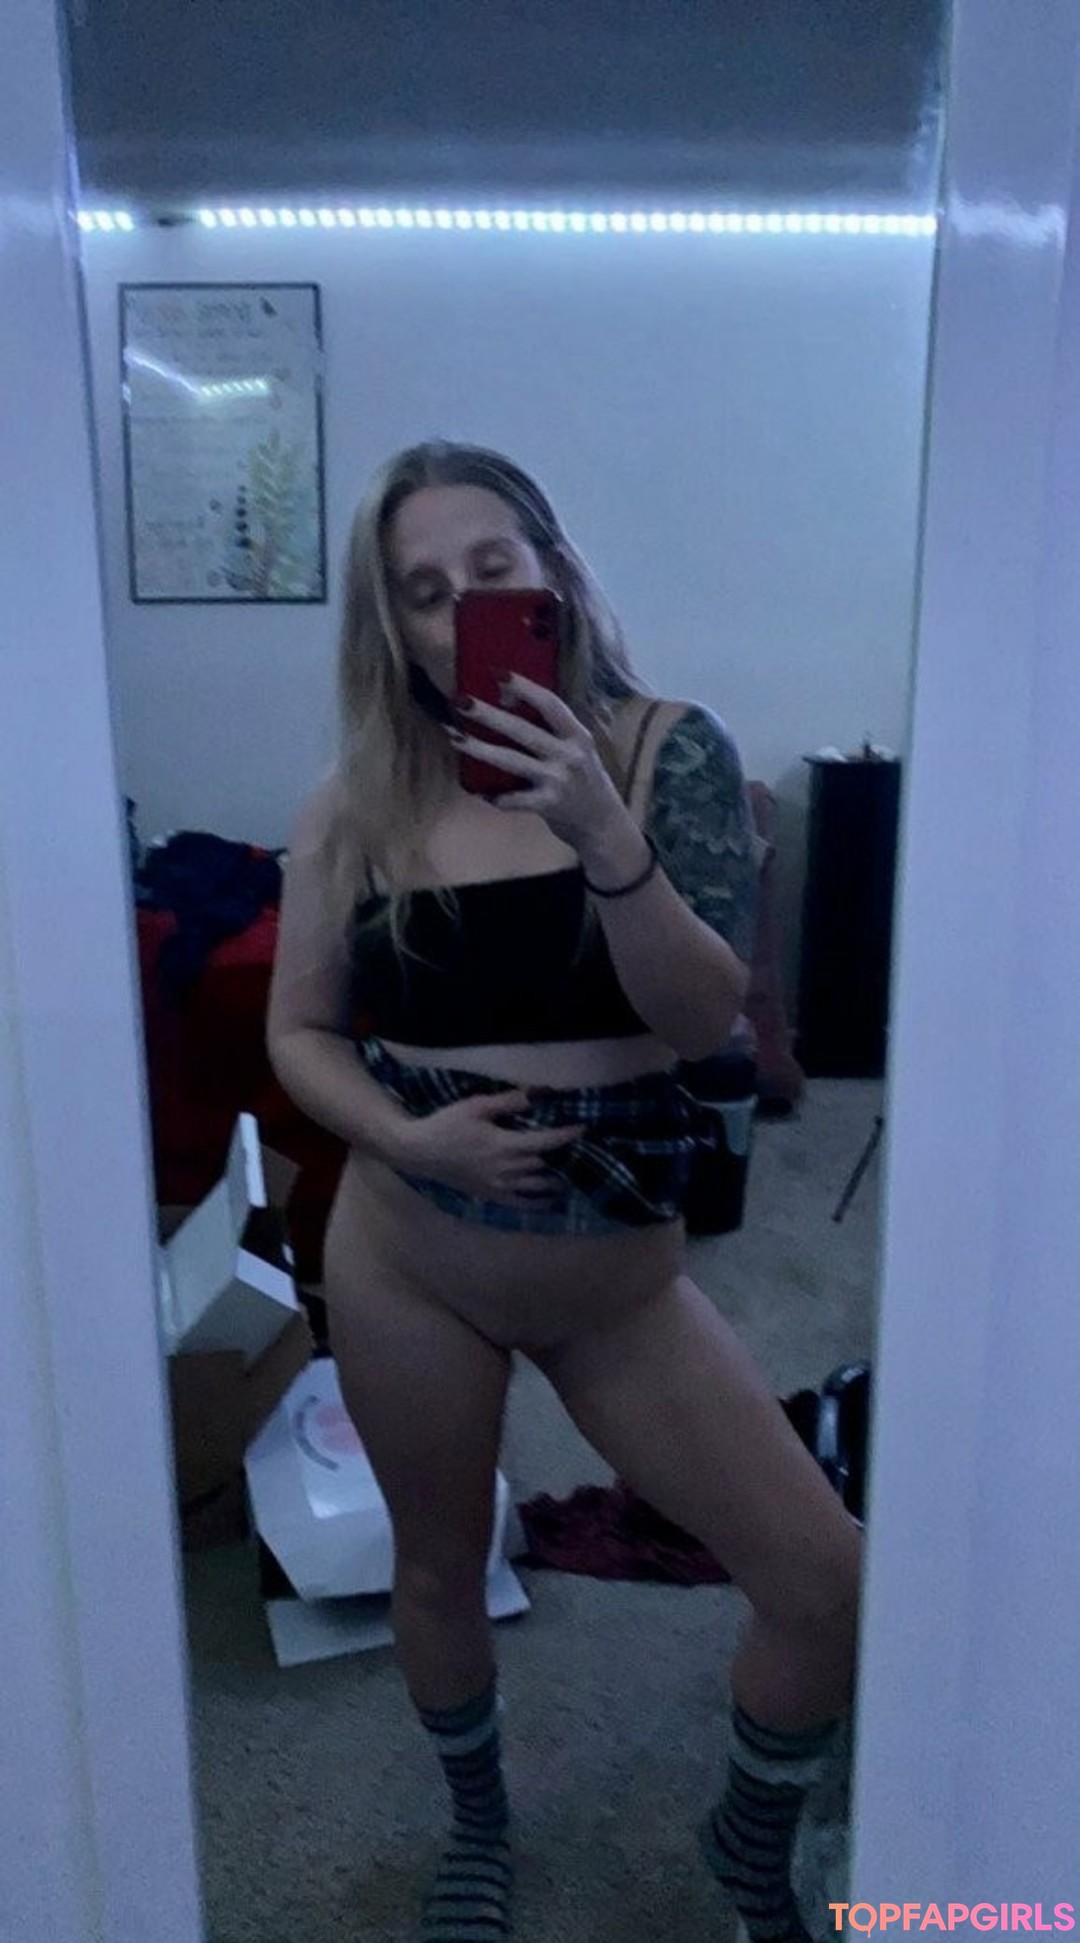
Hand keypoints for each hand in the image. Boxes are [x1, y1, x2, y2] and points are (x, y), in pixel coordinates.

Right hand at [389, 1088, 584, 1208]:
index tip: (583, 1128)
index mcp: (504, 1145)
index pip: (545, 1142)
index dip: (566, 1135)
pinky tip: (552, 1199)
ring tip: (570, 1170)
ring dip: (555, 1179)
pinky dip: (539, 1203)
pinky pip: (521, 1204)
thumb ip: (509, 1102)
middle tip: (579, 1147)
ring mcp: (499, 1185)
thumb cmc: (447, 1124)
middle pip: (544, 1164)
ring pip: (537, 1186)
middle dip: (562, 1155)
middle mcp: (506, 1169)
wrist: (420, 1152)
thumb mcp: (477, 1106)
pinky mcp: (491, 1195)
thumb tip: (539, 1093)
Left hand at [446, 675, 631, 856]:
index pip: (550, 704)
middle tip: (462, 702)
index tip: (498, 673)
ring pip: (511, 760)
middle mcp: (569, 754)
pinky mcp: (548, 805)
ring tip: (455, 738)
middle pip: (522, 729)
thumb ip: (552, 731)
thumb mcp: (578, 750)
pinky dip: (496, 797)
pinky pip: (514, 799)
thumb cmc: (585, 780)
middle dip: (489, 715)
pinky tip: (479, 793)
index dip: (524, 687)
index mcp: (577, 735)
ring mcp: (558, 780)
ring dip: (479, 749)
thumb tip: (506, 704)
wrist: (602, 823)